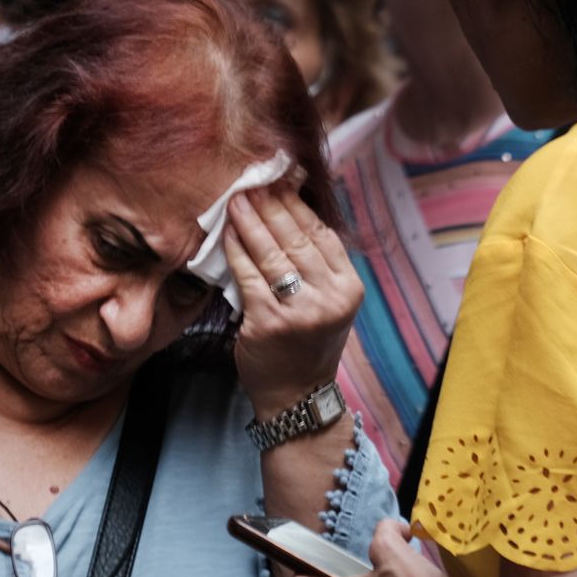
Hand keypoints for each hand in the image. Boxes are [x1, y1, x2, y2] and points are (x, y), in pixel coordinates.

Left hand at [222, 186, 361, 416]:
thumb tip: (287, 208)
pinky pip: (248, 277)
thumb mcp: (327, 303)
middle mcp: (330, 298)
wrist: (296, 395)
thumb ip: (315, 264)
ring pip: (272, 254)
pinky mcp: (269, 322)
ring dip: (250, 222)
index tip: (278, 181)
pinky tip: (227, 234)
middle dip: (271, 205)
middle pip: (296, 239)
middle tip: (251, 182)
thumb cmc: (307, 343)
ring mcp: (300, 312)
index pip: (321, 234)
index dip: (298, 204)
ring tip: (236, 200)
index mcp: (349, 288)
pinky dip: (236, 251)